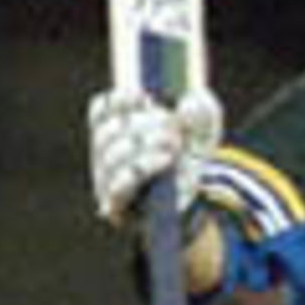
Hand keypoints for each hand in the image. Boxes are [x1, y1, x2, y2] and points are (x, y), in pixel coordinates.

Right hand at [88, 86, 221, 224]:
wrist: (197, 203)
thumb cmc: (191, 160)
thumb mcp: (203, 130)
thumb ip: (201, 110)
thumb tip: (187, 107)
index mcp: (115, 134)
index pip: (100, 111)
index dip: (118, 101)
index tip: (143, 97)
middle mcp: (104, 157)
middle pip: (107, 132)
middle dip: (141, 123)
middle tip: (171, 125)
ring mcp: (107, 183)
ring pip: (111, 157)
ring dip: (144, 145)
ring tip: (173, 143)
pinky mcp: (116, 207)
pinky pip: (117, 187)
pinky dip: (141, 169)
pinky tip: (166, 160)